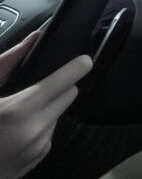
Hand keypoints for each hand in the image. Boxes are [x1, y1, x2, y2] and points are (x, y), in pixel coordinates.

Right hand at [0, 32, 92, 178]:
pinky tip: (18, 128)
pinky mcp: (40, 155)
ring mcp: (40, 146)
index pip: (66, 82)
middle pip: (70, 95)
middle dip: (59, 87)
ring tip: (19, 112)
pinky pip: (50, 130)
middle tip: (38, 86)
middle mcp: (36, 130)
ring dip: (47, 108)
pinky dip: (39, 125)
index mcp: (20, 110)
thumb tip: (34, 38)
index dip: (77, 67)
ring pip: (59, 113)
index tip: (83, 60)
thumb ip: (7, 64)